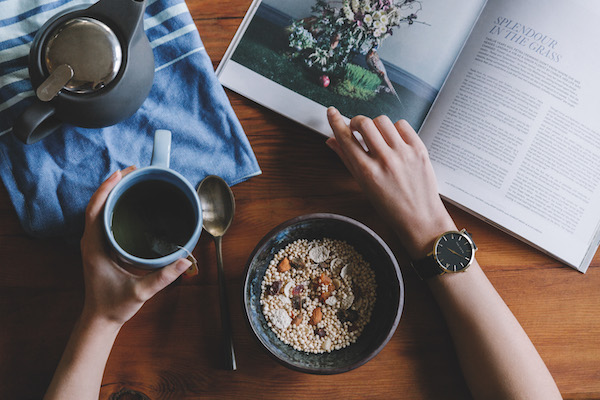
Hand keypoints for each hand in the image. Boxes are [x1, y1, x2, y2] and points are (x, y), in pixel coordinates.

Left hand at [79, 167, 191, 326]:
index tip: (121, 173)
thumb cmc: (114, 305)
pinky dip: (115, 205)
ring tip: (133, 180)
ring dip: (114, 193)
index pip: (95, 210)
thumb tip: (185, 261)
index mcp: (94, 247)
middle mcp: (91, 241)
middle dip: (113, 184)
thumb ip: (163, 277)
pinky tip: (129, 202)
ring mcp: (95, 243)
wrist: (100, 319)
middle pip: (97, 204)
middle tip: (134, 171)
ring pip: (100, 210)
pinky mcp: (101, 247)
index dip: (106, 189)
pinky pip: (105, 219)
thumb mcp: (140, 292)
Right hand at [326, 107, 455, 258]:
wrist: (420, 218)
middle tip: (357, 128)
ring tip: (378, 137)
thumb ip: (347, 160)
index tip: (331, 112)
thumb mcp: (364, 186)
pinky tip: (394, 139)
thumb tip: (331, 141)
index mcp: (367, 172)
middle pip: (364, 123)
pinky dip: (395, 128)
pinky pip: (402, 125)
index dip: (335, 121)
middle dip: (356, 122)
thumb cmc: (390, 206)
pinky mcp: (419, 149)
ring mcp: (403, 153)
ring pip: (382, 121)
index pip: (345, 138)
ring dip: (375, 125)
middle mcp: (384, 160)